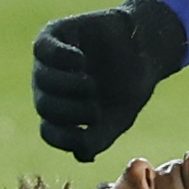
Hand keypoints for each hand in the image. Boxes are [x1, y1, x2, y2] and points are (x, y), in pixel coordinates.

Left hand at [31, 0, 188, 161]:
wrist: (145, 47)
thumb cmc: (129, 84)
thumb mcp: (118, 118)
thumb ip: (98, 139)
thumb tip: (80, 154)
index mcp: (62, 111)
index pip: (50, 132)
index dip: (68, 136)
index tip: (93, 128)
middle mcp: (50, 87)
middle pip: (45, 106)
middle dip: (71, 112)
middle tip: (95, 109)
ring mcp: (50, 61)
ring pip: (43, 80)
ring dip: (67, 88)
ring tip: (90, 85)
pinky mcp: (55, 34)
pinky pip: (44, 49)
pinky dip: (60, 59)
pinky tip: (81, 61)